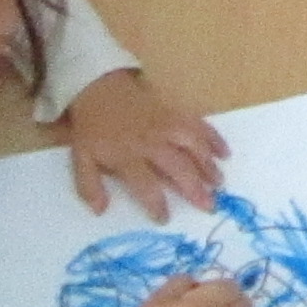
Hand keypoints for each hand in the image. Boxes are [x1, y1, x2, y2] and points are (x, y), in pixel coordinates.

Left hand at [66, 69, 228, 219]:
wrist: (101, 87)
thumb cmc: (93, 128)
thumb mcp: (81, 159)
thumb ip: (89, 186)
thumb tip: (100, 211)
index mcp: (127, 155)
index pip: (146, 185)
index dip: (157, 204)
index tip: (166, 219)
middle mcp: (151, 141)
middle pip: (178, 166)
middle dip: (194, 188)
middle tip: (210, 205)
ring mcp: (166, 124)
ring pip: (193, 144)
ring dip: (208, 164)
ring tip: (219, 182)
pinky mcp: (175, 111)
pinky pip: (198, 124)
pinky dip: (213, 137)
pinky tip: (225, 152)